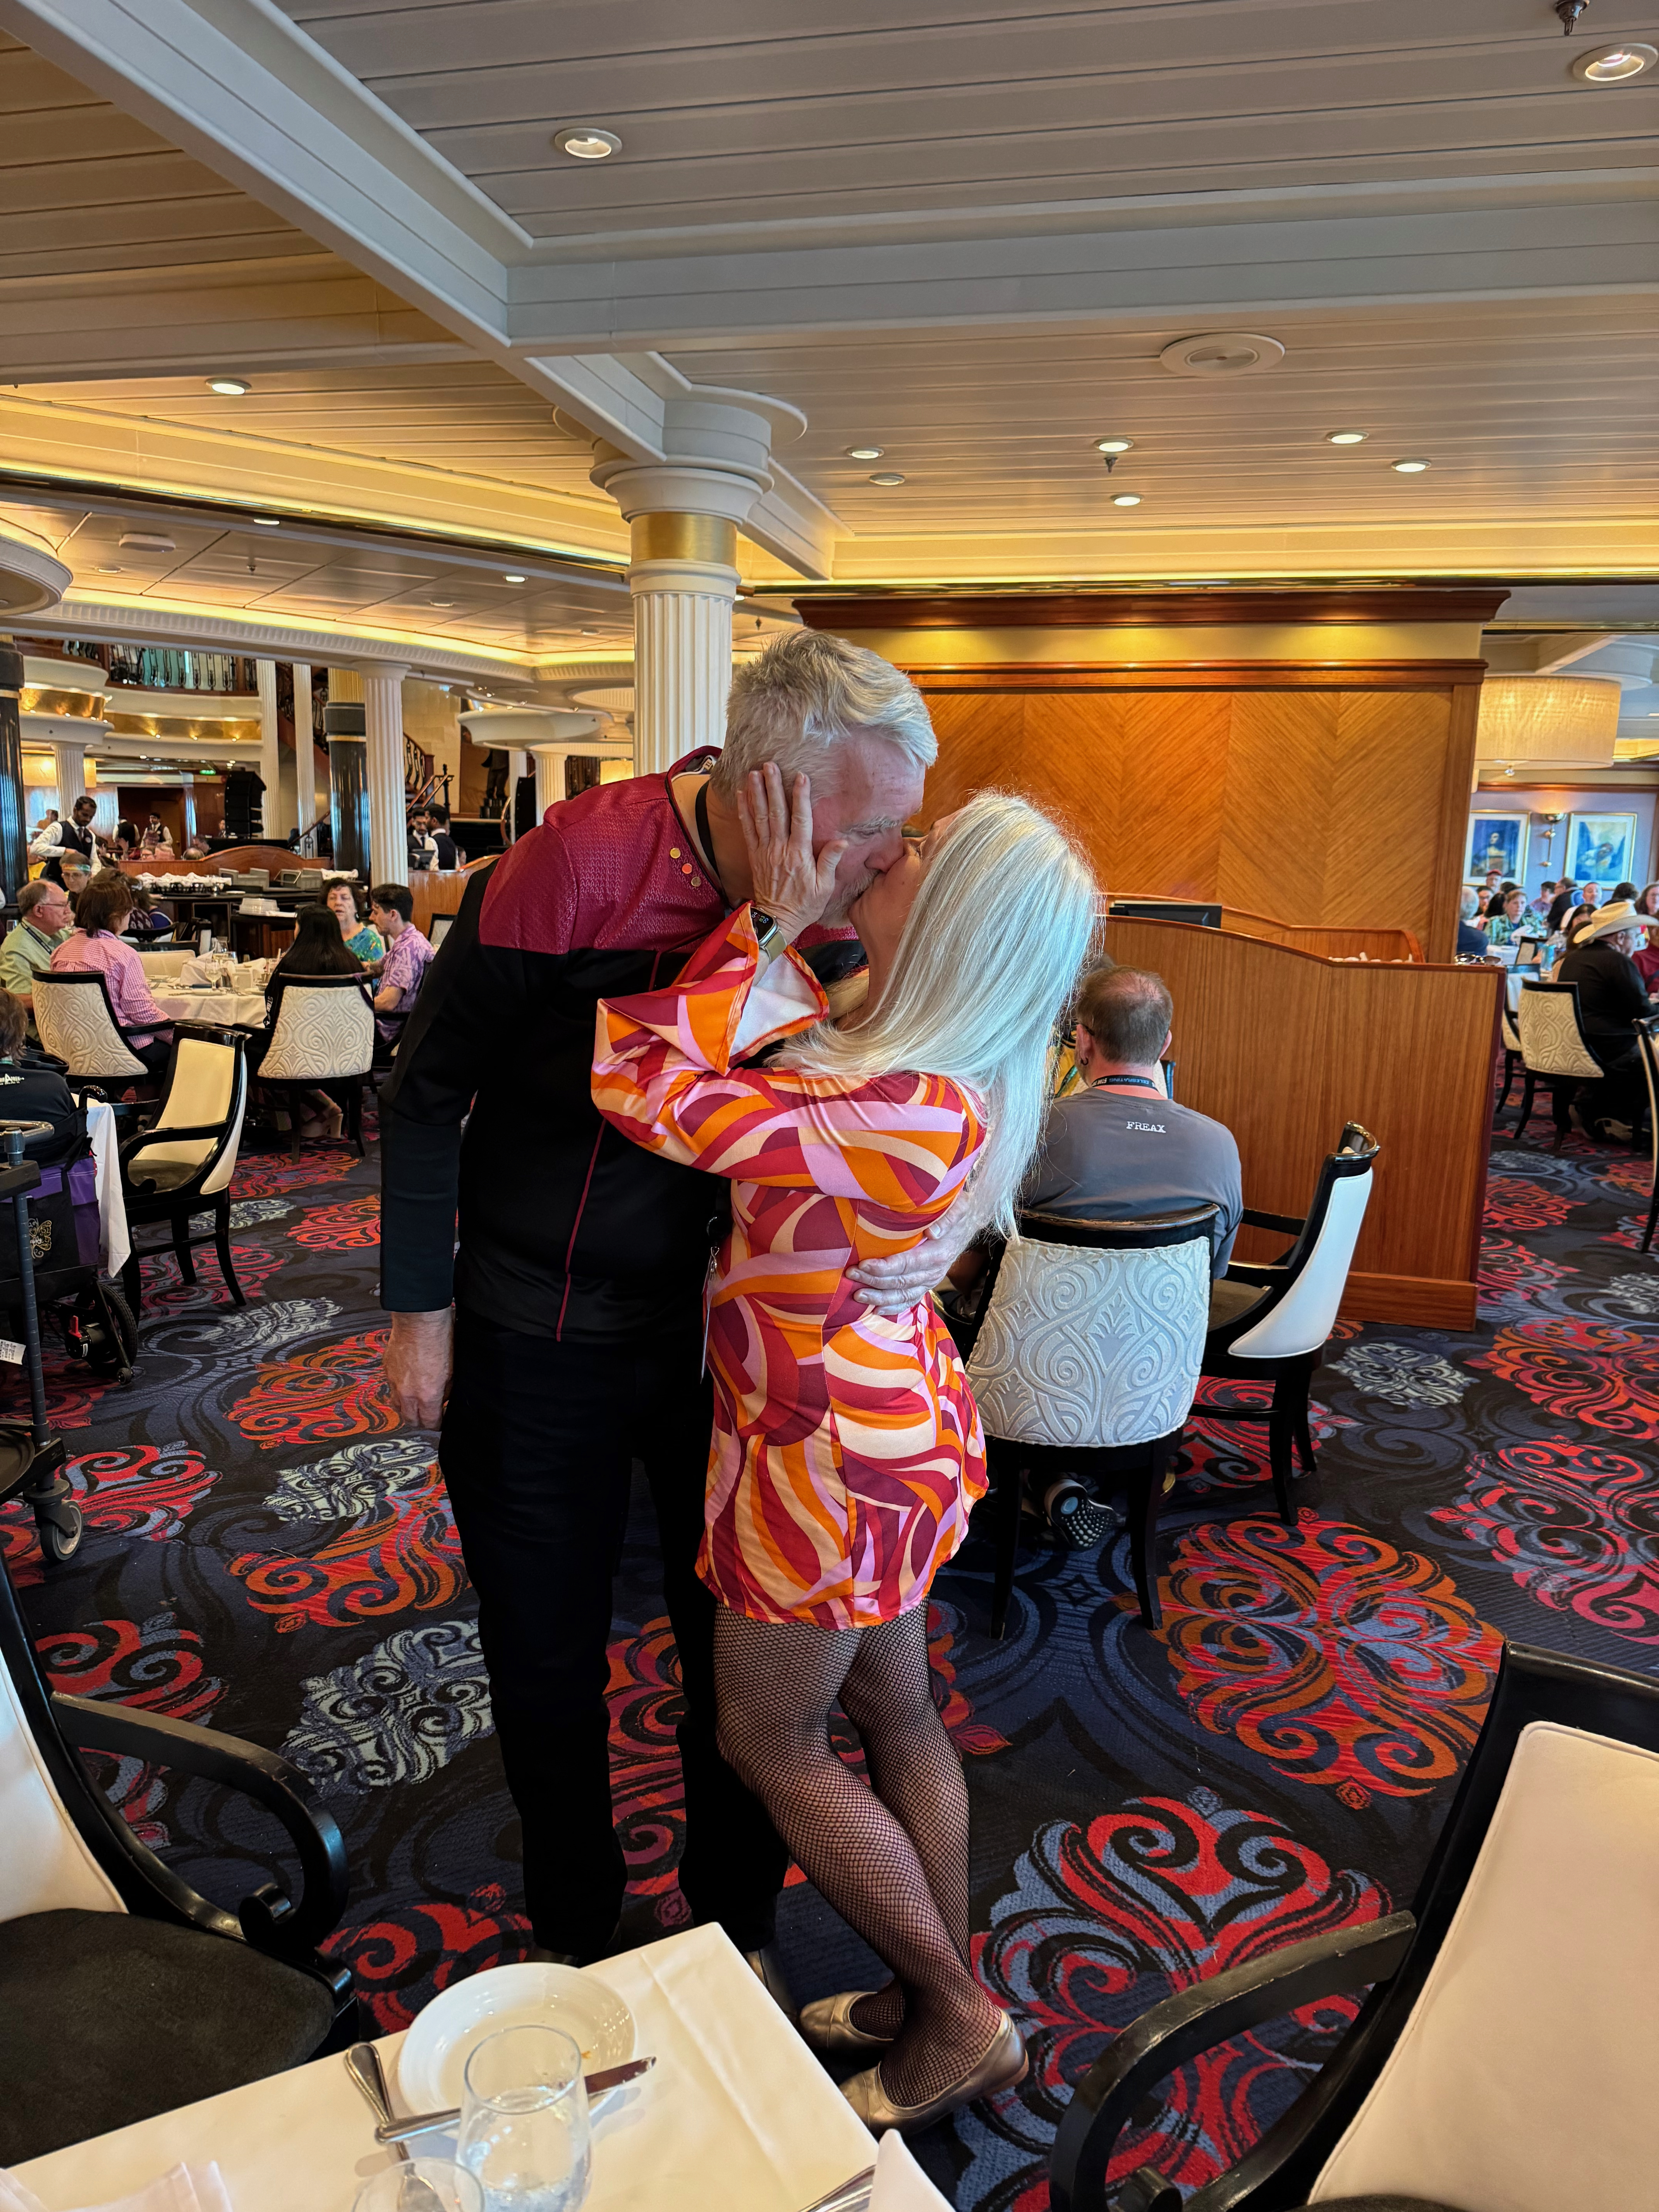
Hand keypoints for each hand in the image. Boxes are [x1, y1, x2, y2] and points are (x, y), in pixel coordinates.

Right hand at [384, 1308, 452, 1427]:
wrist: (419, 1319)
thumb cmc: (439, 1338)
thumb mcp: (452, 1370)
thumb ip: (446, 1391)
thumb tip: (443, 1399)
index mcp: (427, 1394)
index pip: (430, 1422)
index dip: (437, 1425)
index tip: (441, 1422)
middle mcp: (407, 1392)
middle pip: (410, 1420)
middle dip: (421, 1422)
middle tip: (429, 1417)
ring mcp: (394, 1382)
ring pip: (397, 1407)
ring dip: (407, 1409)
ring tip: (416, 1404)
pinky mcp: (386, 1370)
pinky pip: (391, 1388)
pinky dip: (399, 1391)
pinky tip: (407, 1384)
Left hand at [738, 763, 845, 942]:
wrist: (777, 920)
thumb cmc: (804, 905)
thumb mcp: (824, 887)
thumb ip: (830, 861)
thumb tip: (842, 841)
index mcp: (799, 854)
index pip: (801, 820)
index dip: (801, 797)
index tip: (801, 777)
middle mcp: (780, 849)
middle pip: (776, 812)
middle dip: (773, 787)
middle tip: (770, 765)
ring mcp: (765, 851)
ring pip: (760, 817)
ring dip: (756, 794)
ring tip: (754, 773)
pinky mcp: (754, 855)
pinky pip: (747, 829)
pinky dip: (744, 811)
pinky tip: (742, 794)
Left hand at [847, 1221, 964, 1315]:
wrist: (966, 1226)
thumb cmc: (956, 1214)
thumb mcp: (958, 1208)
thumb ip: (947, 1218)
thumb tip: (932, 1232)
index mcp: (937, 1254)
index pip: (906, 1264)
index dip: (884, 1267)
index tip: (862, 1264)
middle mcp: (933, 1272)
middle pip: (900, 1281)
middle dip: (873, 1280)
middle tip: (850, 1275)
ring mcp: (929, 1281)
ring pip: (902, 1295)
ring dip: (878, 1297)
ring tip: (857, 1295)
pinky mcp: (926, 1285)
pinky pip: (909, 1301)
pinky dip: (892, 1307)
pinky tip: (876, 1309)